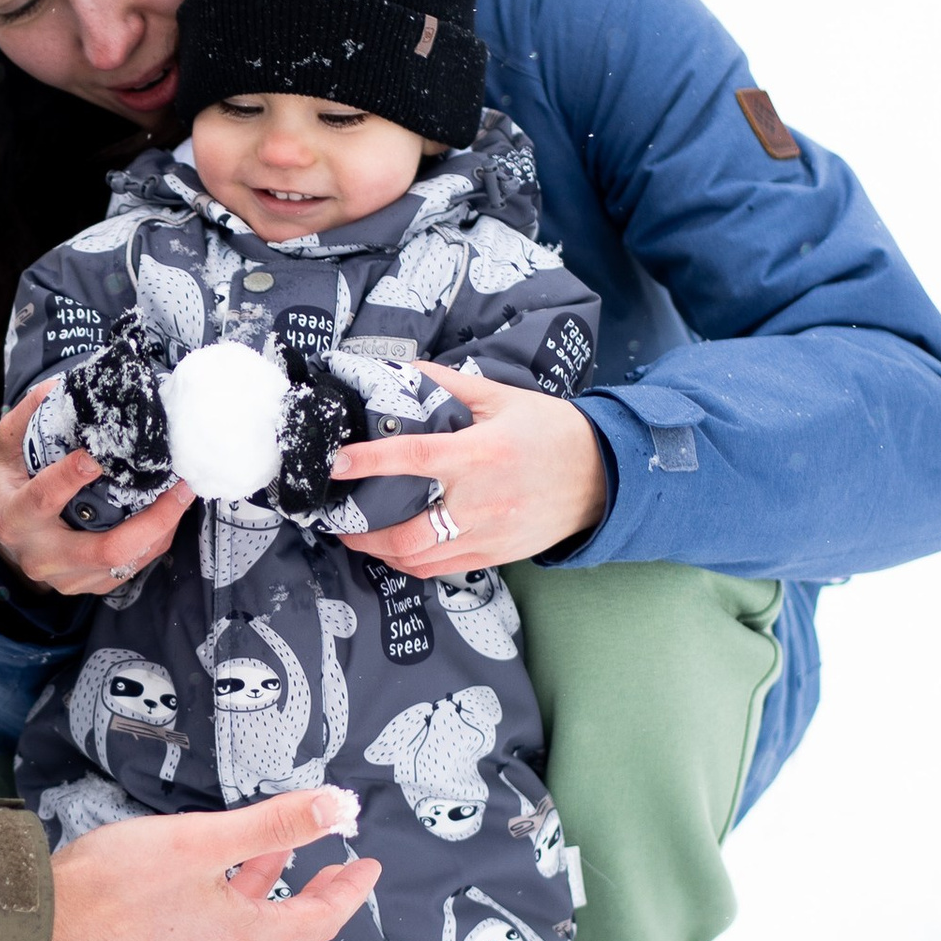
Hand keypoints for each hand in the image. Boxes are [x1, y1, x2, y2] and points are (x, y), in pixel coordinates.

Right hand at [0, 378, 195, 597]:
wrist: (7, 545)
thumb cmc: (11, 489)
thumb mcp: (6, 451)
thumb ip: (27, 417)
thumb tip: (60, 385)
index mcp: (15, 518)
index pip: (43, 499)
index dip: (71, 477)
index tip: (99, 454)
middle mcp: (41, 555)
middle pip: (105, 550)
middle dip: (151, 520)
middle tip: (179, 485)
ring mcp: (68, 578)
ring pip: (126, 561)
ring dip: (162, 529)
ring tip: (183, 493)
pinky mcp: (91, 586)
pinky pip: (133, 568)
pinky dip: (156, 541)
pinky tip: (170, 514)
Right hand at [47, 787, 380, 940]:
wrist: (47, 919)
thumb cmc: (119, 883)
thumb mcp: (206, 840)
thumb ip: (276, 824)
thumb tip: (338, 808)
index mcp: (244, 939)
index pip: (319, 920)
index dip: (350, 892)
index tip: (370, 865)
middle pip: (291, 928)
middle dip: (321, 893)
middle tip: (345, 865)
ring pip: (254, 924)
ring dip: (276, 888)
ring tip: (288, 852)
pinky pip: (222, 924)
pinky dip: (240, 893)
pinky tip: (225, 864)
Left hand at [329, 364, 608, 572]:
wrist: (603, 474)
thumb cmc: (550, 430)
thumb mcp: (501, 397)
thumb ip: (447, 385)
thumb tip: (400, 371)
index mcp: (480, 454)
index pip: (413, 458)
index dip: (369, 461)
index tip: (337, 463)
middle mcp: (481, 501)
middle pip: (406, 532)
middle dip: (361, 531)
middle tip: (338, 518)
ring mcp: (489, 535)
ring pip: (418, 558)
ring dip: (380, 551)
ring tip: (359, 536)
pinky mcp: (496, 556)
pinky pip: (440, 569)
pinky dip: (410, 563)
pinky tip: (396, 549)